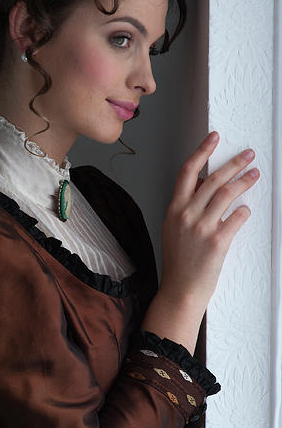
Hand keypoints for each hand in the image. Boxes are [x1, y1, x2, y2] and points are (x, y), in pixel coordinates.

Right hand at [161, 132, 258, 311]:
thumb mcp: (173, 229)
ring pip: (227, 194)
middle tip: (248, 155)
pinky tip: (246, 209)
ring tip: (255, 175)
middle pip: (214, 179)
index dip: (202, 151)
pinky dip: (244, 211)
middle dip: (234, 163)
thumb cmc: (179, 262)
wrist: (180, 290)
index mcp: (174, 210)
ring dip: (244, 181)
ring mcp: (201, 228)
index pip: (188, 172)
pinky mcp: (217, 242)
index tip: (215, 138)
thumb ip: (186, 207)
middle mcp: (186, 215)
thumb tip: (206, 184)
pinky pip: (236, 217)